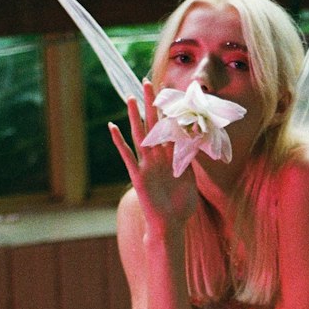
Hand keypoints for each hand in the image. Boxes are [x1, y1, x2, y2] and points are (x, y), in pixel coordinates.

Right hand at [109, 79, 197, 230]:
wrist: (170, 226)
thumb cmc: (181, 206)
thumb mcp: (190, 179)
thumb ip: (190, 160)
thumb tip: (196, 141)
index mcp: (170, 156)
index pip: (169, 127)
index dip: (169, 110)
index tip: (169, 91)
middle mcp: (157, 157)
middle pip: (153, 125)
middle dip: (151, 104)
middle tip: (147, 82)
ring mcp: (146, 165)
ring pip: (140, 135)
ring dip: (135, 117)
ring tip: (131, 98)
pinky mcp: (138, 176)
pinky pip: (127, 156)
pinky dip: (119, 142)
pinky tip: (112, 127)